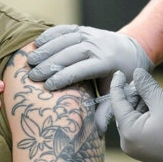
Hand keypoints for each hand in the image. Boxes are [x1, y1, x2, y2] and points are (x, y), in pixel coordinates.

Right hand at [27, 25, 152, 133]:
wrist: (133, 50)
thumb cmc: (123, 76)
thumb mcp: (119, 92)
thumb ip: (107, 109)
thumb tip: (98, 132)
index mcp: (107, 63)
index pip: (81, 69)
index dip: (63, 77)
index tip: (47, 86)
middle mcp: (99, 46)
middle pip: (70, 54)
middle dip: (49, 65)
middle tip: (32, 76)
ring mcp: (92, 35)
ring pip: (66, 40)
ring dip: (46, 49)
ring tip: (29, 60)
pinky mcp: (86, 30)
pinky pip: (66, 29)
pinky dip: (50, 35)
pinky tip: (36, 43)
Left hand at [110, 69, 162, 161]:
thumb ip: (147, 86)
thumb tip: (137, 73)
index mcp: (129, 132)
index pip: (117, 103)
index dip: (117, 85)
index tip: (119, 72)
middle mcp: (127, 143)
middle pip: (123, 111)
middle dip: (133, 95)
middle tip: (144, 82)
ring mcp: (135, 148)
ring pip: (131, 118)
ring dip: (140, 104)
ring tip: (154, 95)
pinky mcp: (143, 149)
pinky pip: (138, 127)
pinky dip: (144, 115)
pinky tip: (155, 106)